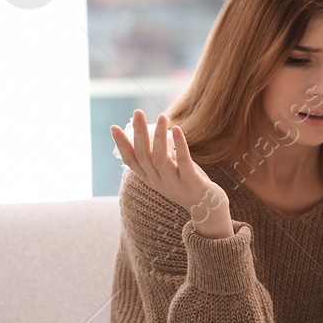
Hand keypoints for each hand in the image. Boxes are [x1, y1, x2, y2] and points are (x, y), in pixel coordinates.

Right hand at [111, 110, 232, 238]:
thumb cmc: (188, 185)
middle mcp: (158, 181)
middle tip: (137, 112)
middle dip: (139, 132)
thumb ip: (162, 157)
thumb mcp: (170, 171)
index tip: (114, 127)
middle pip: (143, 155)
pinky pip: (183, 161)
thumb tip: (157, 134)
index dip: (122, 144)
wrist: (208, 210)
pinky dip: (180, 144)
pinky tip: (177, 129)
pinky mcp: (192, 183)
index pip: (131, 161)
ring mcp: (174, 183)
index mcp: (150, 178)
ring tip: (162, 116)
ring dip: (159, 136)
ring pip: (160, 158)